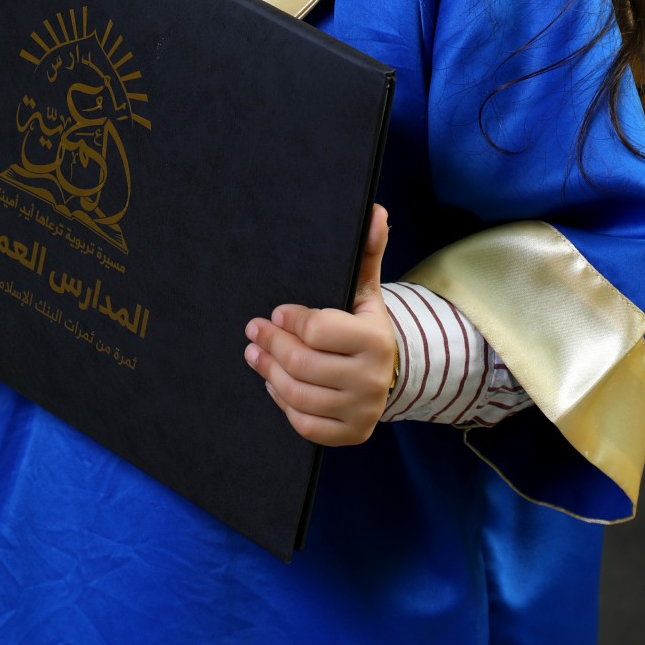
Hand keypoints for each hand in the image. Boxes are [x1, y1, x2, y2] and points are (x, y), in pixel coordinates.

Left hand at [243, 203, 395, 446]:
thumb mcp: (367, 291)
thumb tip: (374, 210)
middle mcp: (372, 379)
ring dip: (268, 373)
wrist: (391, 374)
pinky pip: (305, 424)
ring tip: (254, 355)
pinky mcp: (351, 434)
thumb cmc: (366, 326)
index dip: (290, 320)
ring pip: (298, 394)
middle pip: (302, 364)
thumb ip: (368, 252)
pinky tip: (274, 385)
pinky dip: (283, 404)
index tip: (276, 312)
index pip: (318, 329)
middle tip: (253, 331)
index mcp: (375, 339)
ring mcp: (361, 411)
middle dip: (271, 344)